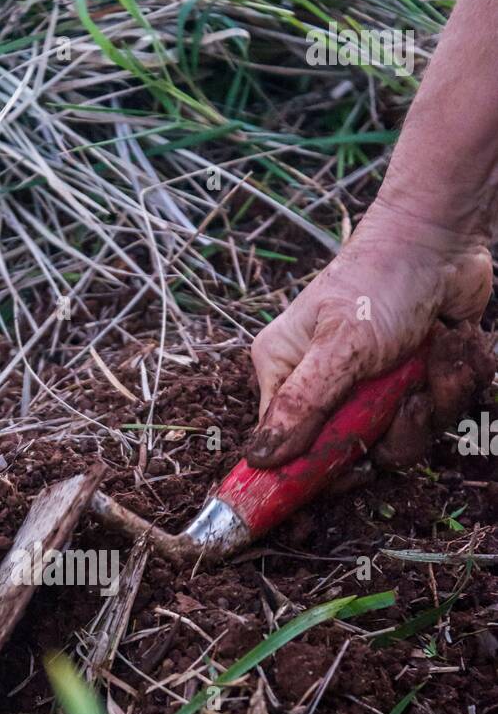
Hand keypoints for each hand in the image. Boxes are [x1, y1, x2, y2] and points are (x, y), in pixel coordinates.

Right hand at [247, 202, 492, 468]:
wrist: (445, 239)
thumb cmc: (380, 281)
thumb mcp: (339, 348)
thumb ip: (302, 408)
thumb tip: (259, 460)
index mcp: (286, 373)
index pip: (284, 447)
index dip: (312, 471)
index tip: (348, 474)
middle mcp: (323, 386)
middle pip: (349, 453)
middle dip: (392, 430)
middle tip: (407, 400)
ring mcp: (371, 387)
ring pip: (399, 439)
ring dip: (433, 400)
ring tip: (441, 355)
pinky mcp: (412, 384)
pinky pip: (435, 415)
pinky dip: (454, 382)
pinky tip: (454, 343)